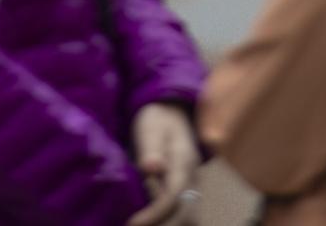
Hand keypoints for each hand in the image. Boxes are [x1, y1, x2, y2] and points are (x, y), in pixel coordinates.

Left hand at [127, 103, 200, 225]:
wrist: (172, 110)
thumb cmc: (158, 118)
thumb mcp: (151, 127)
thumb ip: (152, 148)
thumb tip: (152, 169)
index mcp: (184, 161)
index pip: (174, 198)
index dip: (154, 215)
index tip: (132, 223)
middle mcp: (193, 176)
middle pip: (187, 215)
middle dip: (163, 225)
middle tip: (135, 224)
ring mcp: (193, 183)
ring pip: (189, 216)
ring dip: (167, 223)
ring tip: (141, 222)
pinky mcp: (188, 187)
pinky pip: (185, 211)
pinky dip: (170, 219)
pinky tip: (151, 218)